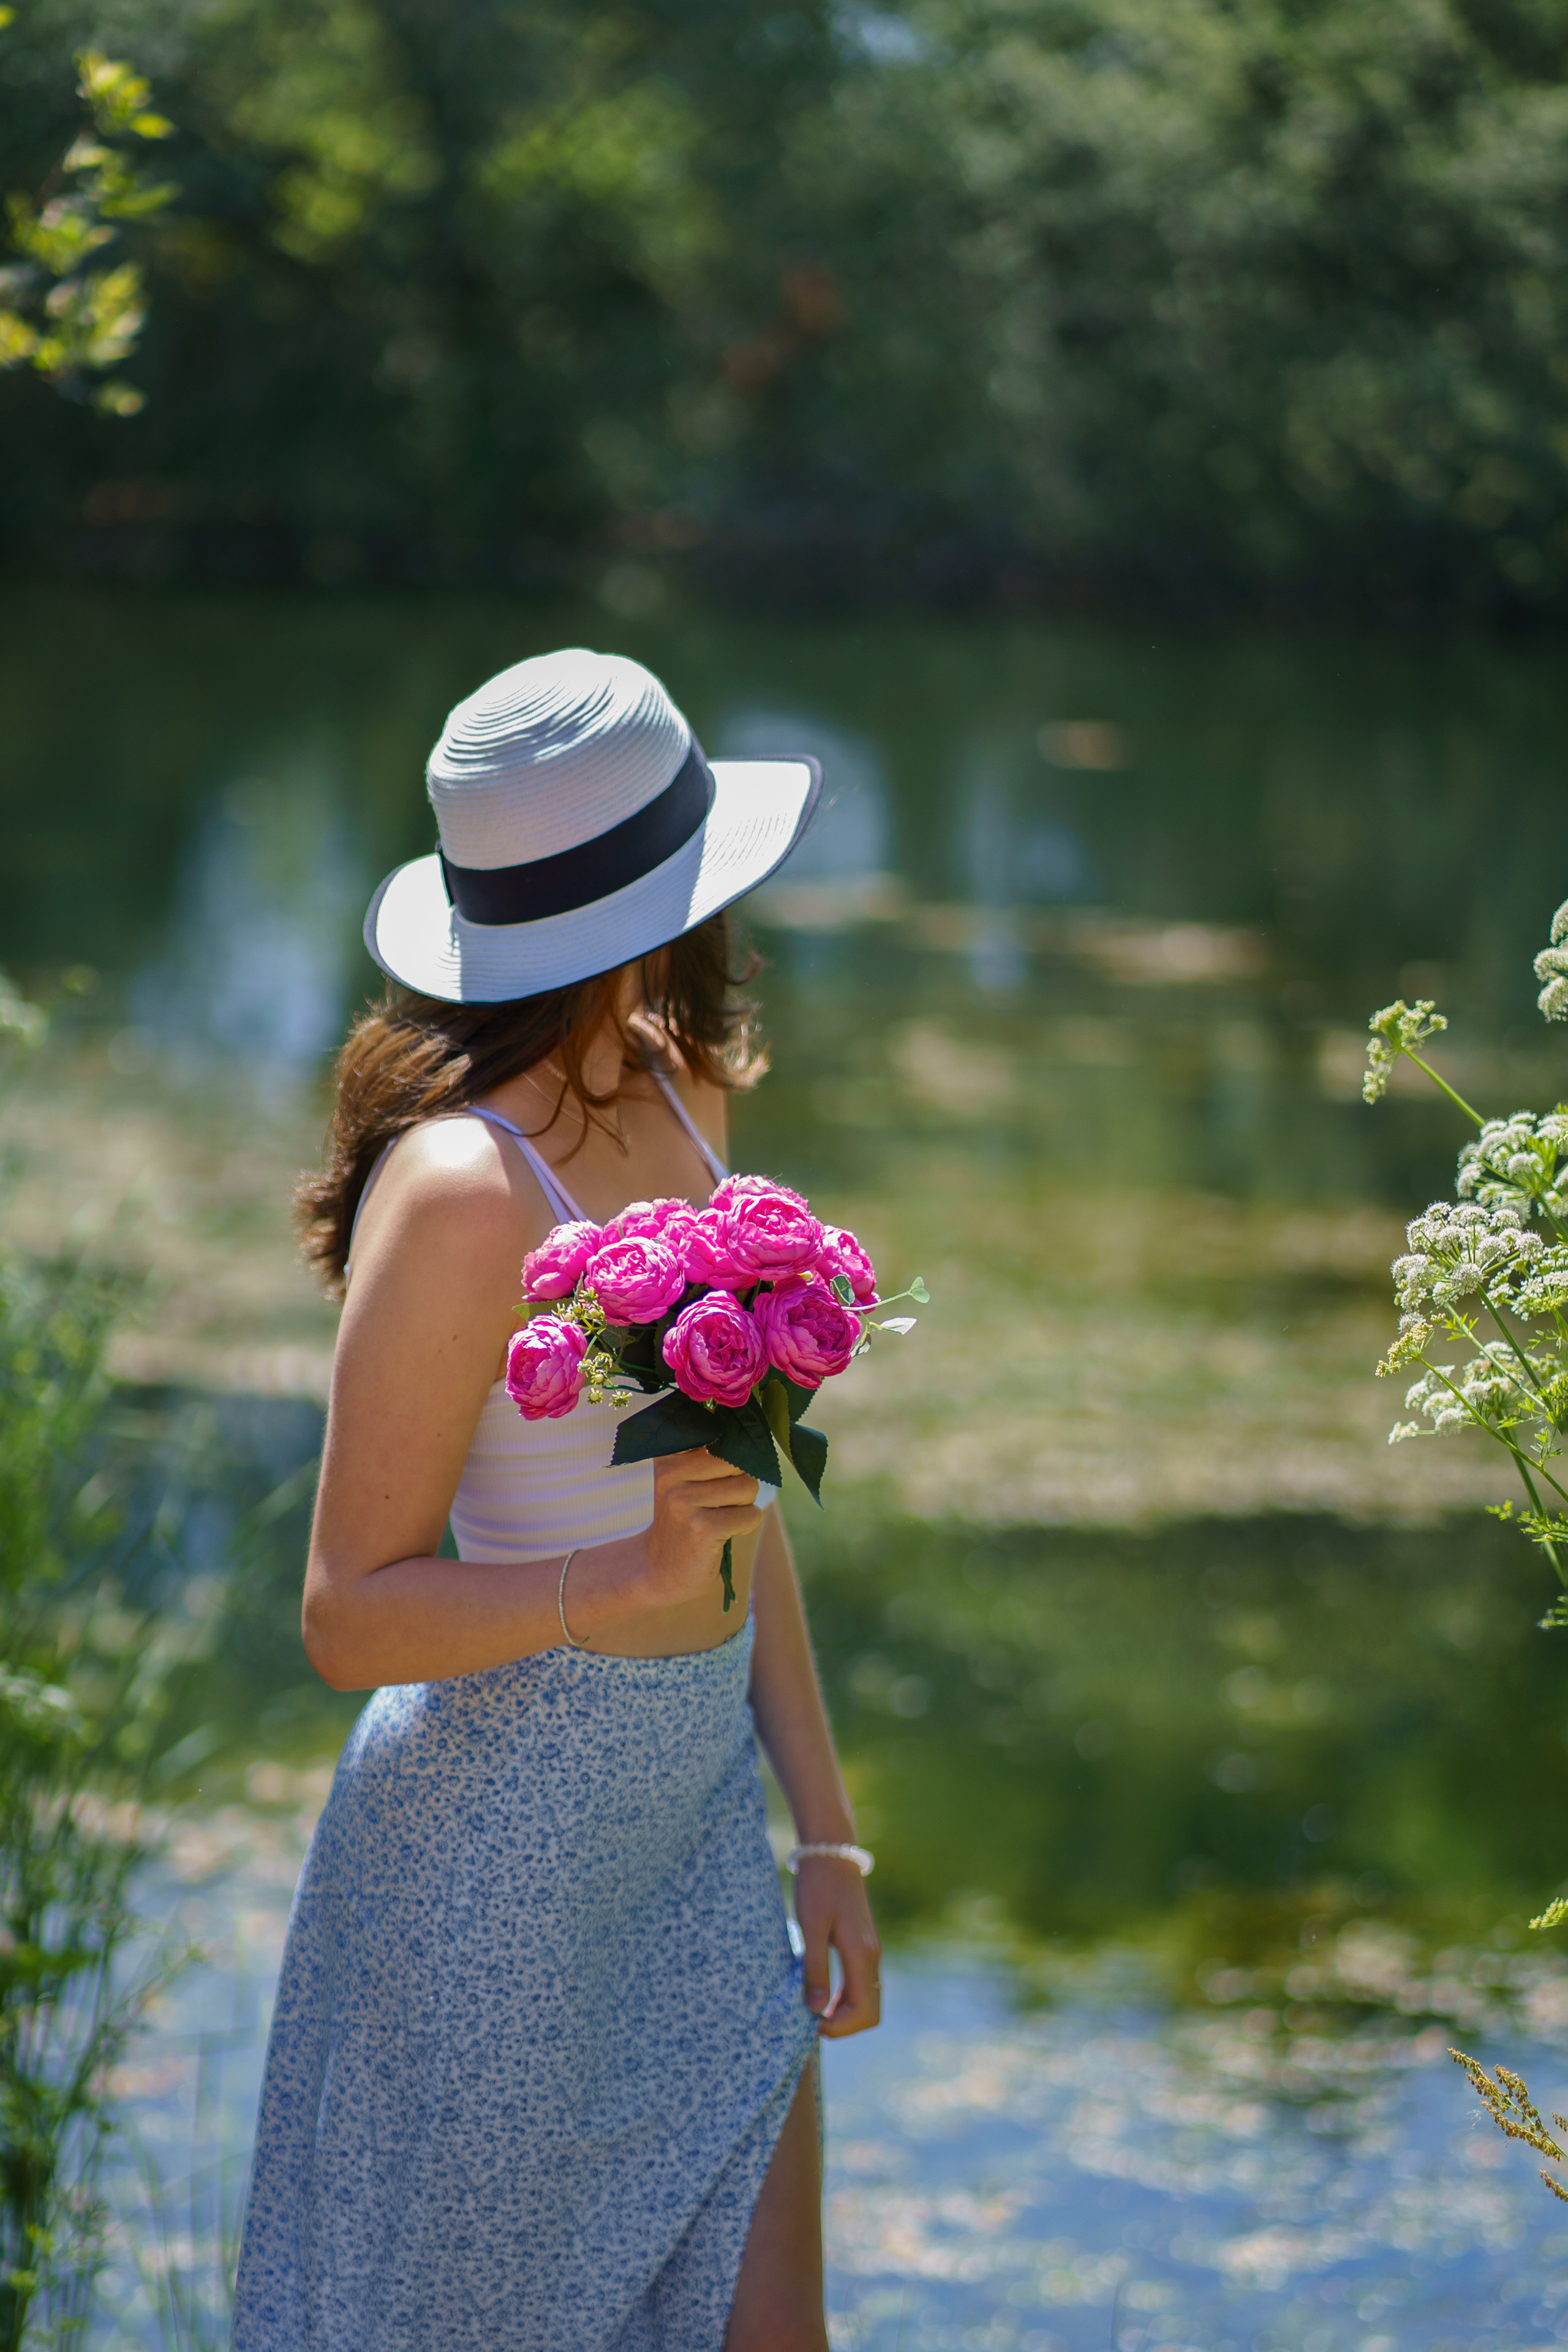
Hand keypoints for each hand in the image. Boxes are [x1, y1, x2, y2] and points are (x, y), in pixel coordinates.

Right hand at [639, 1447, 761, 1610]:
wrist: (661, 1569)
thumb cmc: (685, 1517)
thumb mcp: (684, 1478)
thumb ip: (707, 1450)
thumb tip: (744, 1430)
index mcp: (668, 1455)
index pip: (717, 1433)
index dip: (732, 1448)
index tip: (722, 1467)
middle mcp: (671, 1473)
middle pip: (739, 1461)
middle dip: (739, 1483)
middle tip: (716, 1503)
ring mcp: (684, 1501)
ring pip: (748, 1487)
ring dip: (743, 1505)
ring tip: (718, 1517)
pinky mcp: (702, 1528)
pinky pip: (750, 1515)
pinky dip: (745, 1525)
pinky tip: (722, 1533)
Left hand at [795, 1855, 880, 2037]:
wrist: (831, 1852)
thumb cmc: (817, 1887)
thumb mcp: (810, 1926)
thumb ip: (815, 1969)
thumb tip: (817, 2011)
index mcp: (862, 1954)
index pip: (863, 2011)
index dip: (840, 2028)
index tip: (811, 2025)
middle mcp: (872, 1956)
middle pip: (870, 2011)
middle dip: (844, 2026)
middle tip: (812, 2023)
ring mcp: (871, 1950)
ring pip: (867, 1999)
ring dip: (844, 2013)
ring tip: (813, 2011)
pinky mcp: (864, 1945)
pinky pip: (862, 1984)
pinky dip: (846, 1998)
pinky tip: (823, 1994)